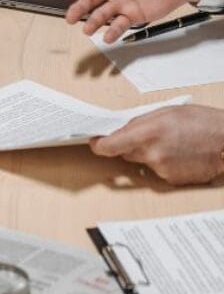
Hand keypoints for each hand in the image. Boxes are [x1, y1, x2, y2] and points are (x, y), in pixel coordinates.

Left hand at [90, 106, 223, 185]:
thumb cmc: (200, 121)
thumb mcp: (166, 112)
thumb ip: (140, 122)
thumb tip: (121, 130)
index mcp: (147, 132)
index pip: (110, 146)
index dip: (98, 145)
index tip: (94, 142)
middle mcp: (152, 153)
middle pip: (124, 153)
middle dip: (128, 145)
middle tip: (144, 136)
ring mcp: (162, 169)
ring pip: (142, 161)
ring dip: (148, 153)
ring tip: (170, 142)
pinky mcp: (172, 180)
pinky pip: (157, 171)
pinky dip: (162, 163)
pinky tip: (178, 153)